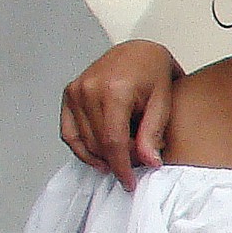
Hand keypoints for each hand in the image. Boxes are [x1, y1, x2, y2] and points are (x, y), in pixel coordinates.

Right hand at [60, 41, 180, 190]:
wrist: (138, 50)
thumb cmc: (154, 72)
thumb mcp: (162, 102)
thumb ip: (153, 133)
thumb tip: (150, 163)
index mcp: (114, 90)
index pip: (113, 141)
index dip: (122, 167)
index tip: (129, 183)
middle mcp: (89, 89)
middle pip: (98, 144)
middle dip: (117, 161)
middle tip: (137, 164)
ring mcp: (75, 91)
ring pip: (84, 141)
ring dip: (103, 156)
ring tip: (124, 156)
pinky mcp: (69, 94)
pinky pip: (69, 133)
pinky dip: (83, 148)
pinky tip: (100, 157)